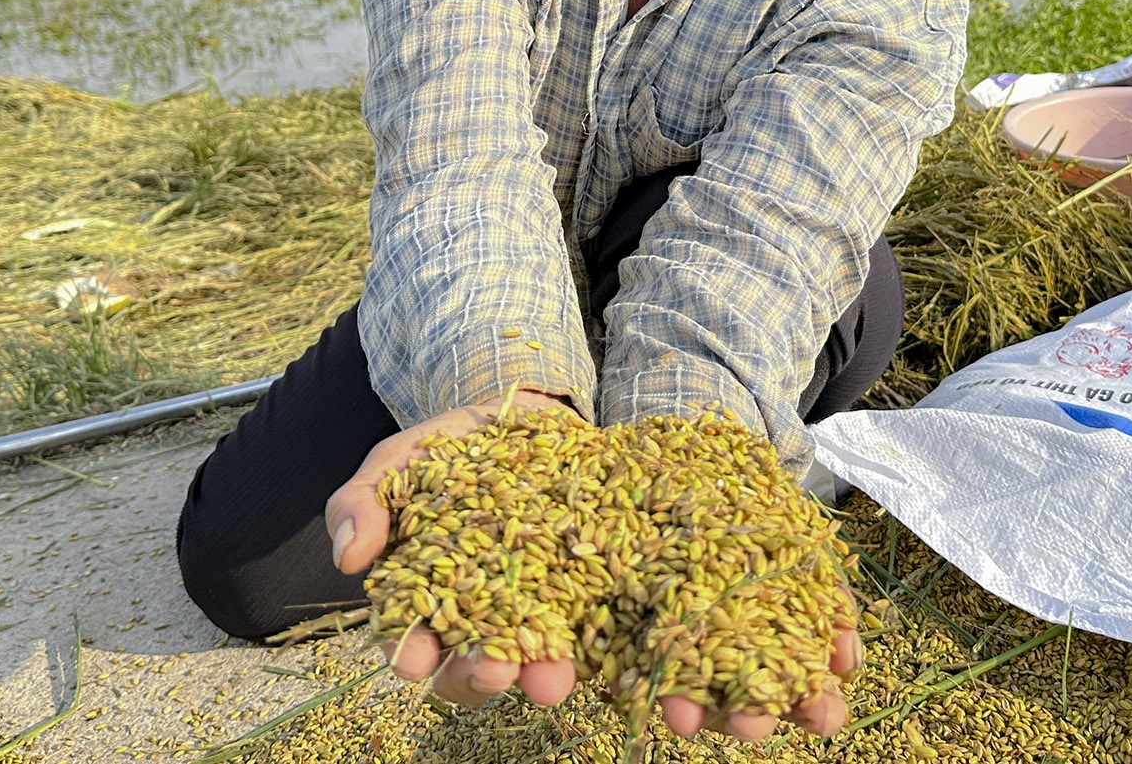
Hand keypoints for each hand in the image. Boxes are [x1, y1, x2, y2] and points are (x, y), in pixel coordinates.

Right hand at [325, 390, 581, 707]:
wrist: (518, 416)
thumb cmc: (443, 449)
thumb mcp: (396, 463)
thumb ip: (363, 503)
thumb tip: (349, 558)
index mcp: (424, 596)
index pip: (412, 641)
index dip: (411, 655)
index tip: (414, 660)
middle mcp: (478, 614)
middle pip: (472, 665)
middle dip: (478, 676)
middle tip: (491, 670)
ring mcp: (532, 605)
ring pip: (531, 659)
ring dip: (538, 676)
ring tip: (548, 681)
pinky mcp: (581, 588)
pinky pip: (588, 625)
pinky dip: (591, 643)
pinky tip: (596, 649)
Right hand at [327, 397, 860, 735]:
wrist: (554, 415)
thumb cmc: (472, 448)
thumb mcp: (414, 455)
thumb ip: (372, 499)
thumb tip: (348, 558)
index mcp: (478, 616)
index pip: (459, 657)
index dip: (457, 665)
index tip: (455, 665)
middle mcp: (545, 635)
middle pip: (542, 673)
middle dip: (543, 680)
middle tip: (552, 681)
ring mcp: (608, 621)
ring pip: (638, 675)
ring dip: (671, 701)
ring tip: (695, 715)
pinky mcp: (667, 598)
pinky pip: (707, 642)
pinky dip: (749, 662)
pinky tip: (783, 681)